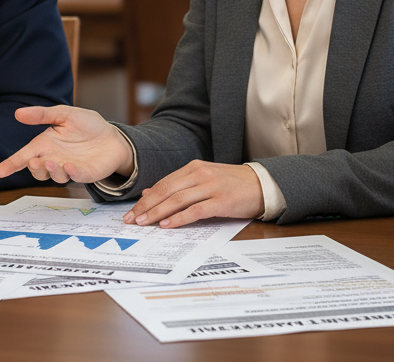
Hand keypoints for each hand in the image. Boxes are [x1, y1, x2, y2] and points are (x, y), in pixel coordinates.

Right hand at [0, 105, 133, 183]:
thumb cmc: (87, 126)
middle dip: (34, 169)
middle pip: (37, 171)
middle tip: (35, 161)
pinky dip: (71, 173)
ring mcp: (69, 168)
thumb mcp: (64, 114)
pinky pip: (75, 176)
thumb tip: (18, 113)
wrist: (113, 136)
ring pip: (55, 176)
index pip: (24, 156)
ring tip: (51, 162)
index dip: (11, 165)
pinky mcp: (85, 173)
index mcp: (46, 145)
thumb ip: (42, 115)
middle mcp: (55, 159)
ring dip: (51, 171)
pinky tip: (69, 165)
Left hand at [123, 160, 263, 227]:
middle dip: (146, 206)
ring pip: (177, 200)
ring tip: (144, 223)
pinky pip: (195, 210)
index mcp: (193, 167)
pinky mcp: (221, 201)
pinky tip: (167, 225)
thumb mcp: (203, 179)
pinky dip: (179, 218)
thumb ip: (178, 185)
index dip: (145, 198)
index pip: (163, 183)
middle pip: (166, 191)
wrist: (262, 184)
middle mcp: (200, 174)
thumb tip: (149, 193)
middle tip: (131, 220)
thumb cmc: (231, 184)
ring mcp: (211, 187)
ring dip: (158, 212)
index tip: (132, 211)